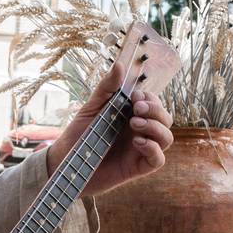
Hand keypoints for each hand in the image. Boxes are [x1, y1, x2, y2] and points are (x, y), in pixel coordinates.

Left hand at [44, 62, 173, 199]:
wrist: (65, 163)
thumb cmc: (78, 135)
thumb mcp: (91, 108)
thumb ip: (107, 88)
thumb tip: (120, 64)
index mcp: (131, 115)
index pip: (154, 103)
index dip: (150, 97)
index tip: (134, 97)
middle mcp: (140, 132)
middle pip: (165, 118)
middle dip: (155, 110)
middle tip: (136, 108)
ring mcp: (141, 150)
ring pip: (167, 137)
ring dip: (156, 127)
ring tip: (134, 124)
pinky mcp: (138, 167)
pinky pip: (159, 159)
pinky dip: (153, 148)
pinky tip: (137, 142)